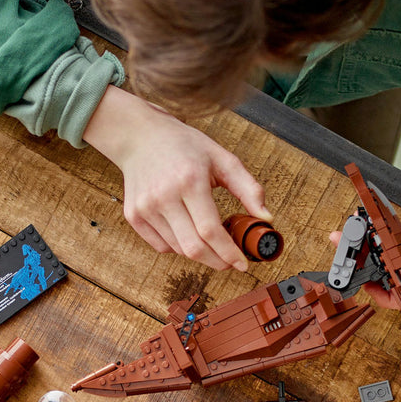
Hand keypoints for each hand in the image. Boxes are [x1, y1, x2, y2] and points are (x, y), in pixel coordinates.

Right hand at [84, 85, 269, 270]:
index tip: (242, 264)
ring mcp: (145, 208)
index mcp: (190, 180)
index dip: (228, 253)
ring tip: (210, 239)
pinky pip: (162, 246)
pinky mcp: (134, 216)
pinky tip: (186, 230)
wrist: (140, 137)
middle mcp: (164, 196)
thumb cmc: (184, 146)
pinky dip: (178, 247)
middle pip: (193, 248)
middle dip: (216, 261)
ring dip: (199, 252)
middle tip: (230, 262)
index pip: (211, 231)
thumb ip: (248, 188)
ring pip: (178, 250)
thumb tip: (266, 218)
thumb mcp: (222, 159)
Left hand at [361, 167, 400, 312]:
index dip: (388, 297)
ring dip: (362, 248)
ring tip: (345, 236)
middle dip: (365, 269)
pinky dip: (370, 230)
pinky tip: (359, 220)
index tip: (371, 287)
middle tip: (348, 256)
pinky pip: (383, 235)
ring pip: (382, 255)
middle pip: (388, 275)